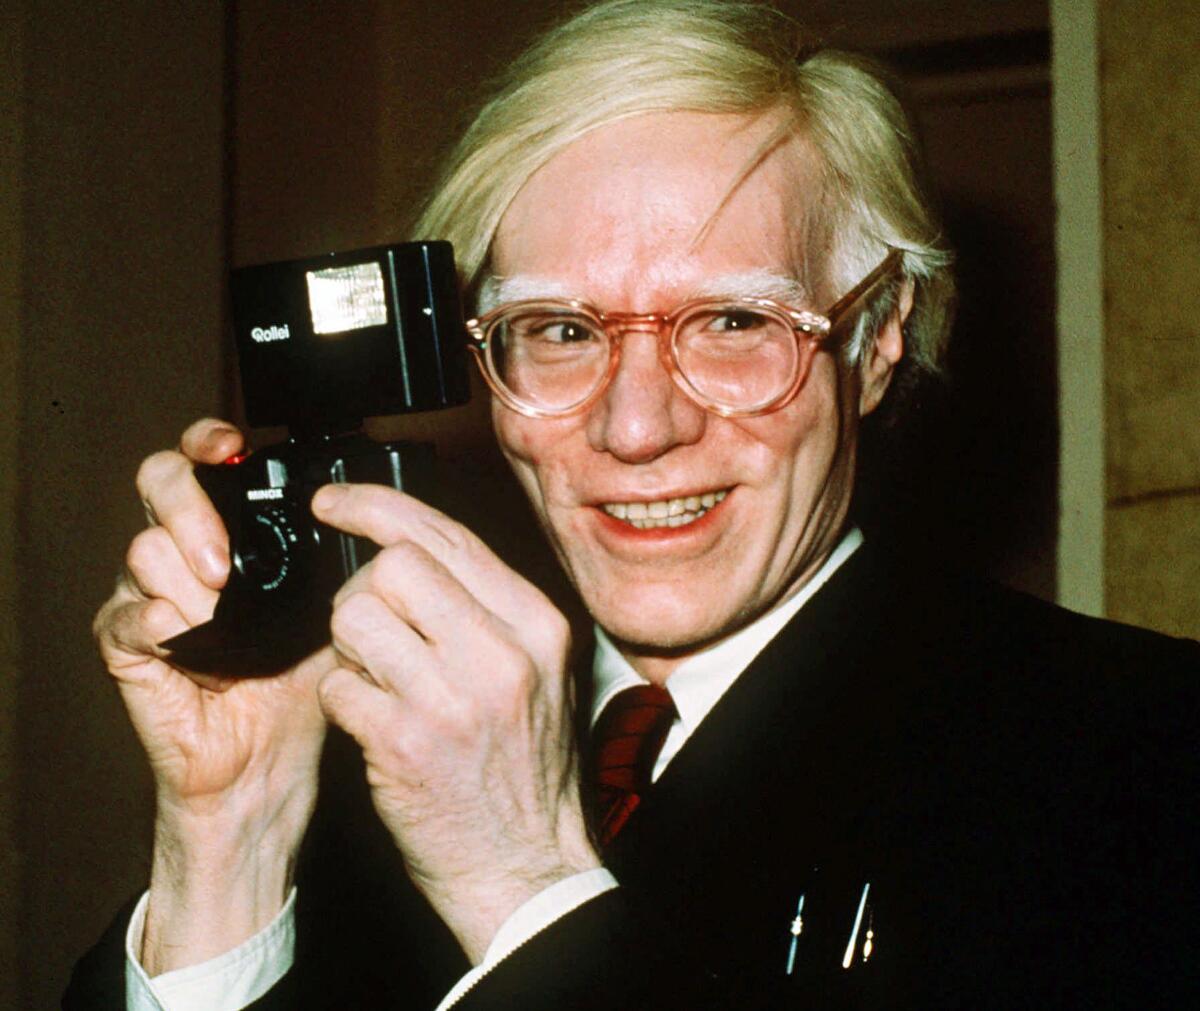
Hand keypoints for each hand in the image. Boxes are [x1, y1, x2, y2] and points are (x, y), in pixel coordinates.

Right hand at [94, 418, 329, 972]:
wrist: (269, 760)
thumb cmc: (300, 681)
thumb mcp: (331, 606)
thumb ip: (334, 559)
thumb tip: (367, 515)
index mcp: (231, 535)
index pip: (202, 462)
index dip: (207, 442)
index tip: (230, 447)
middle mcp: (185, 554)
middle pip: (158, 483)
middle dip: (191, 509)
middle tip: (225, 563)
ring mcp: (151, 596)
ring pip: (143, 549)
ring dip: (188, 581)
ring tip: (224, 617)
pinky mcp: (130, 647)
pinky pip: (126, 616)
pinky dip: (157, 622)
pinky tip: (188, 639)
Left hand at [313, 483, 599, 961]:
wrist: (527, 867)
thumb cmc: (523, 768)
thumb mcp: (535, 673)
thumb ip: (486, 609)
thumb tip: (404, 549)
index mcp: (537, 623)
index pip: (445, 533)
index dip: (374, 506)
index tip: (332, 503)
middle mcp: (504, 651)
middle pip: (392, 564)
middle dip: (360, 589)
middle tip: (365, 627)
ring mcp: (455, 697)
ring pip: (353, 615)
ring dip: (345, 646)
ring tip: (373, 679)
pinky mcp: (407, 744)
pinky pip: (337, 686)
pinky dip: (340, 701)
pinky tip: (370, 723)